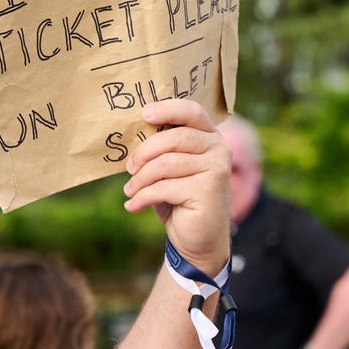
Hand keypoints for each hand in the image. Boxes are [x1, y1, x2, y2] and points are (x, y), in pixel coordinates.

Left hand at [123, 100, 231, 274]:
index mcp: (209, 136)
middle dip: (144, 153)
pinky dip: (143, 197)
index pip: (192, 111)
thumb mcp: (169, 169)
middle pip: (173, 138)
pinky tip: (133, 206)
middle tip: (128, 168)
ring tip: (130, 191)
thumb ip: (160, 149)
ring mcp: (217, 169)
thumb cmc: (178, 199)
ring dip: (140, 179)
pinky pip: (165, 187)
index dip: (168, 109)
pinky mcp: (209, 190)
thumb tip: (130, 133)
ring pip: (166, 164)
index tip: (144, 113)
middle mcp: (219, 148)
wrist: (197, 239)